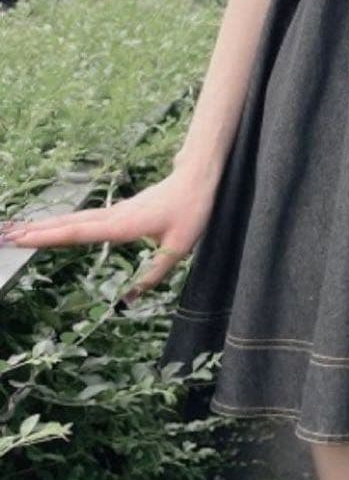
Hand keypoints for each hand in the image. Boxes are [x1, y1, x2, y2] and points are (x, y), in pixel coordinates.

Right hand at [0, 167, 215, 301]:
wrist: (199, 177)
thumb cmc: (192, 211)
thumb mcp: (178, 249)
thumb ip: (152, 275)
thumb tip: (128, 301)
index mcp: (122, 225)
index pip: (78, 232)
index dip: (49, 237)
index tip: (22, 239)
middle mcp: (113, 215)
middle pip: (67, 224)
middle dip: (35, 230)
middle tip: (5, 236)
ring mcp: (116, 210)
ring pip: (74, 218)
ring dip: (46, 224)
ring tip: (18, 229)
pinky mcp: (121, 210)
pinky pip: (85, 217)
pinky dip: (64, 222)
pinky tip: (56, 226)